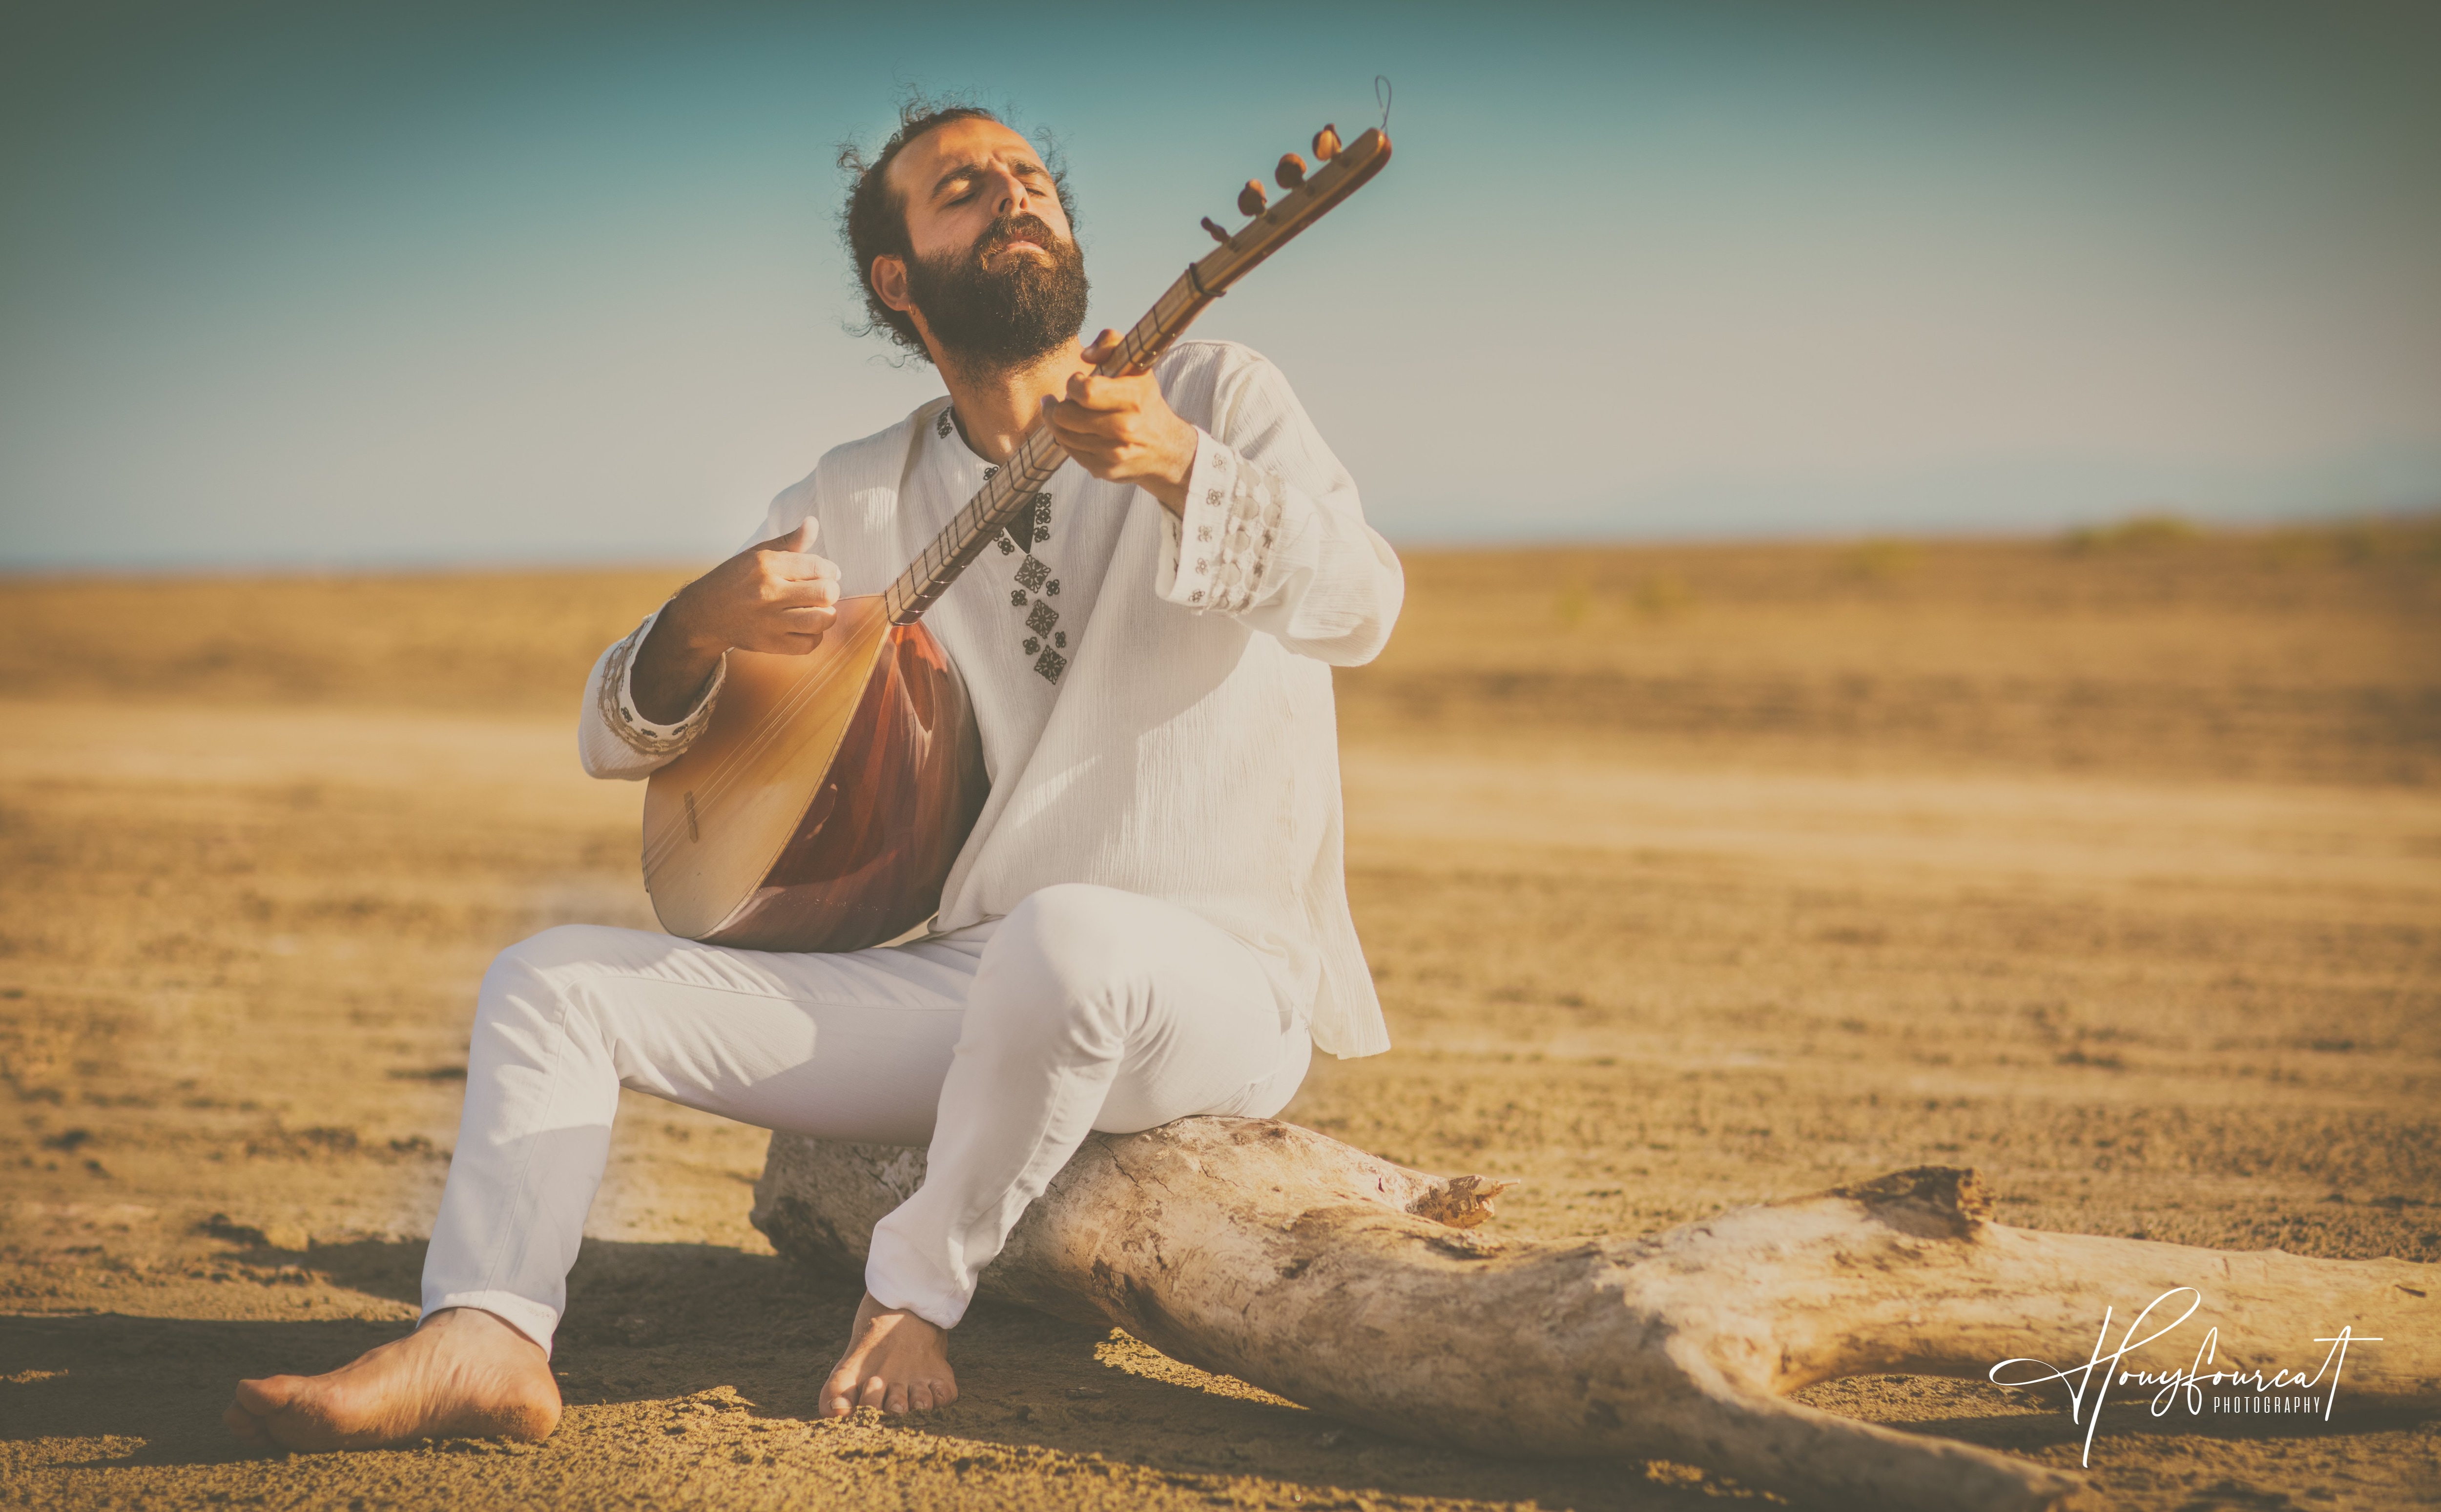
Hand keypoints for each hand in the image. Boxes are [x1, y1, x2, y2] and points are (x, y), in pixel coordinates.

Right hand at [630, 518, 840, 722]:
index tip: (826, 573)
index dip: (830, 570)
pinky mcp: (770, 644)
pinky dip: (814, 636)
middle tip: (823, 591)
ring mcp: (770, 621)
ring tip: (817, 609)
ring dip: (827, 614)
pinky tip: (805, 626)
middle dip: (831, 591)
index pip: (818, 566)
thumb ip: (789, 541)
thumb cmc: (735, 580)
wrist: (704, 615)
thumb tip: (812, 523)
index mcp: (766, 565)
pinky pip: (810, 643)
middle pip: (826, 593)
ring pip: (822, 620)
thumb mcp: (756, 554)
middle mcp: (768, 592)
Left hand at [1041, 330, 1198, 512]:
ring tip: (1063, 411)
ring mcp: (1114, 453)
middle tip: (1064, 399)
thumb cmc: (1145, 402)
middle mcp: (1125, 428)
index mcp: (1133, 399)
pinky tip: (1075, 430)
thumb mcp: (1137, 366)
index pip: (1085, 391)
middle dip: (1058, 404)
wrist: (1166, 448)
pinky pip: (1070, 451)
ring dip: (1058, 421)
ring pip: (1063, 434)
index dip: (1073, 383)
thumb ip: (1112, 342)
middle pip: (1066, 415)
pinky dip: (1068, 439)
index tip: (1078, 381)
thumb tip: (1086, 355)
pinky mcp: (1104, 469)